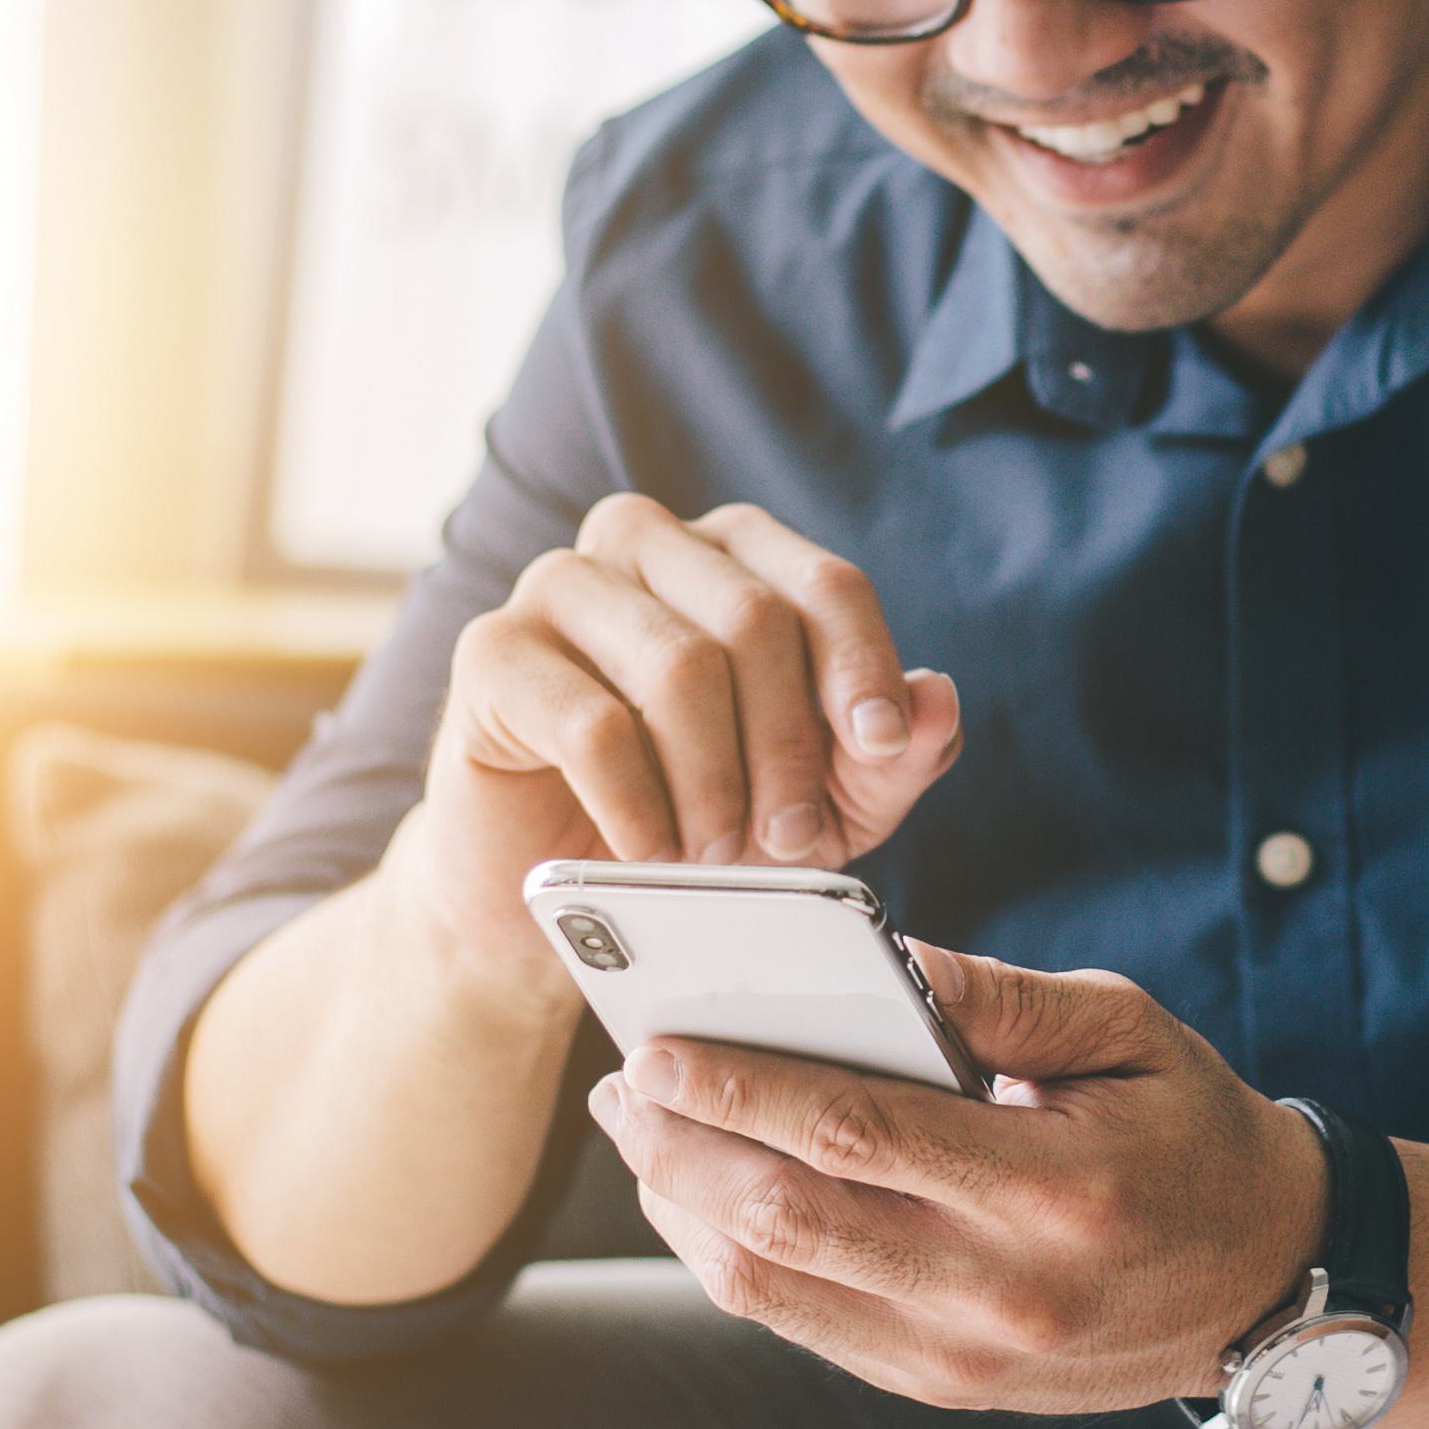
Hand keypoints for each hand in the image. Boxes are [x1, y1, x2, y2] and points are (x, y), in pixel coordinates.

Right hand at [381, 494, 962, 978]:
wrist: (548, 887)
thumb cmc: (695, 821)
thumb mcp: (820, 804)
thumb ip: (888, 757)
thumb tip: (938, 700)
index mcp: (731, 553)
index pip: (822, 583)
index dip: (861, 667)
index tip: (878, 750)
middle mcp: (643, 542)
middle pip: (753, 620)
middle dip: (786, 746)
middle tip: (786, 839)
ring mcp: (558, 585)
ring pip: (678, 666)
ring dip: (714, 784)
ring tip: (715, 853)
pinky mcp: (491, 651)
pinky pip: (592, 723)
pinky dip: (639, 806)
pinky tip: (648, 852)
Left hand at [586, 942, 1325, 1415]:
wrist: (1268, 1283)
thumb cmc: (1191, 1131)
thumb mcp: (1129, 1033)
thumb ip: (1002, 998)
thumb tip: (884, 959)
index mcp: (1052, 1190)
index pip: (854, 1134)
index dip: (739, 1088)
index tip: (657, 1045)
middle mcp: (1000, 1291)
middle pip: (789, 1218)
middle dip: (681, 1146)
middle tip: (624, 1083)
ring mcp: (964, 1357)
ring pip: (774, 1287)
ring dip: (683, 1207)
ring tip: (640, 1133)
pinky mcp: (942, 1388)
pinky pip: (801, 1324)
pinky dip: (730, 1258)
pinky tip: (698, 1196)